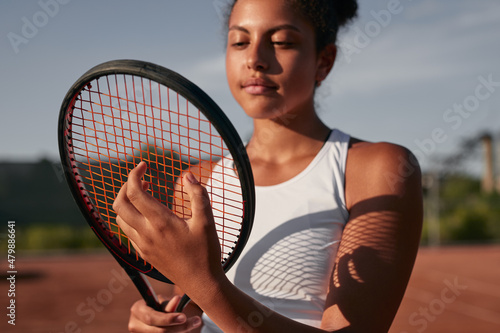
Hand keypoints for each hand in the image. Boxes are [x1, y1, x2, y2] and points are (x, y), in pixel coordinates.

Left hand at [113, 161, 223, 290]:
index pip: (134, 192)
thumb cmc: (206, 252)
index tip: (144, 165)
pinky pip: (127, 232)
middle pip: (119, 204)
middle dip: (126, 186)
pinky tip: (147, 215)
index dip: (135, 174)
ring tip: (145, 194)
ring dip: (127, 203)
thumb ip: (198, 195)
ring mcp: (143, 245)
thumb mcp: (207, 221)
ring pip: (120, 219)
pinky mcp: (144, 254)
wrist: (202, 283)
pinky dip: (130, 218)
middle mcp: (146, 233)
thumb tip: (187, 175)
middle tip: (142, 179)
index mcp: (160, 222)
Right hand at [128, 295, 201, 332]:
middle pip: (158, 331)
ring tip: (193, 323)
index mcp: (137, 310)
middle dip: (178, 328)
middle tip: (196, 321)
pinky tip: (183, 329)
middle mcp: (135, 324)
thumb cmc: (157, 305)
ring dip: (179, 331)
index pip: (151, 318)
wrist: (150, 314)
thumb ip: (168, 304)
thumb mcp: (162, 301)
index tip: (183, 317)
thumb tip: (177, 299)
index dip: (168, 319)